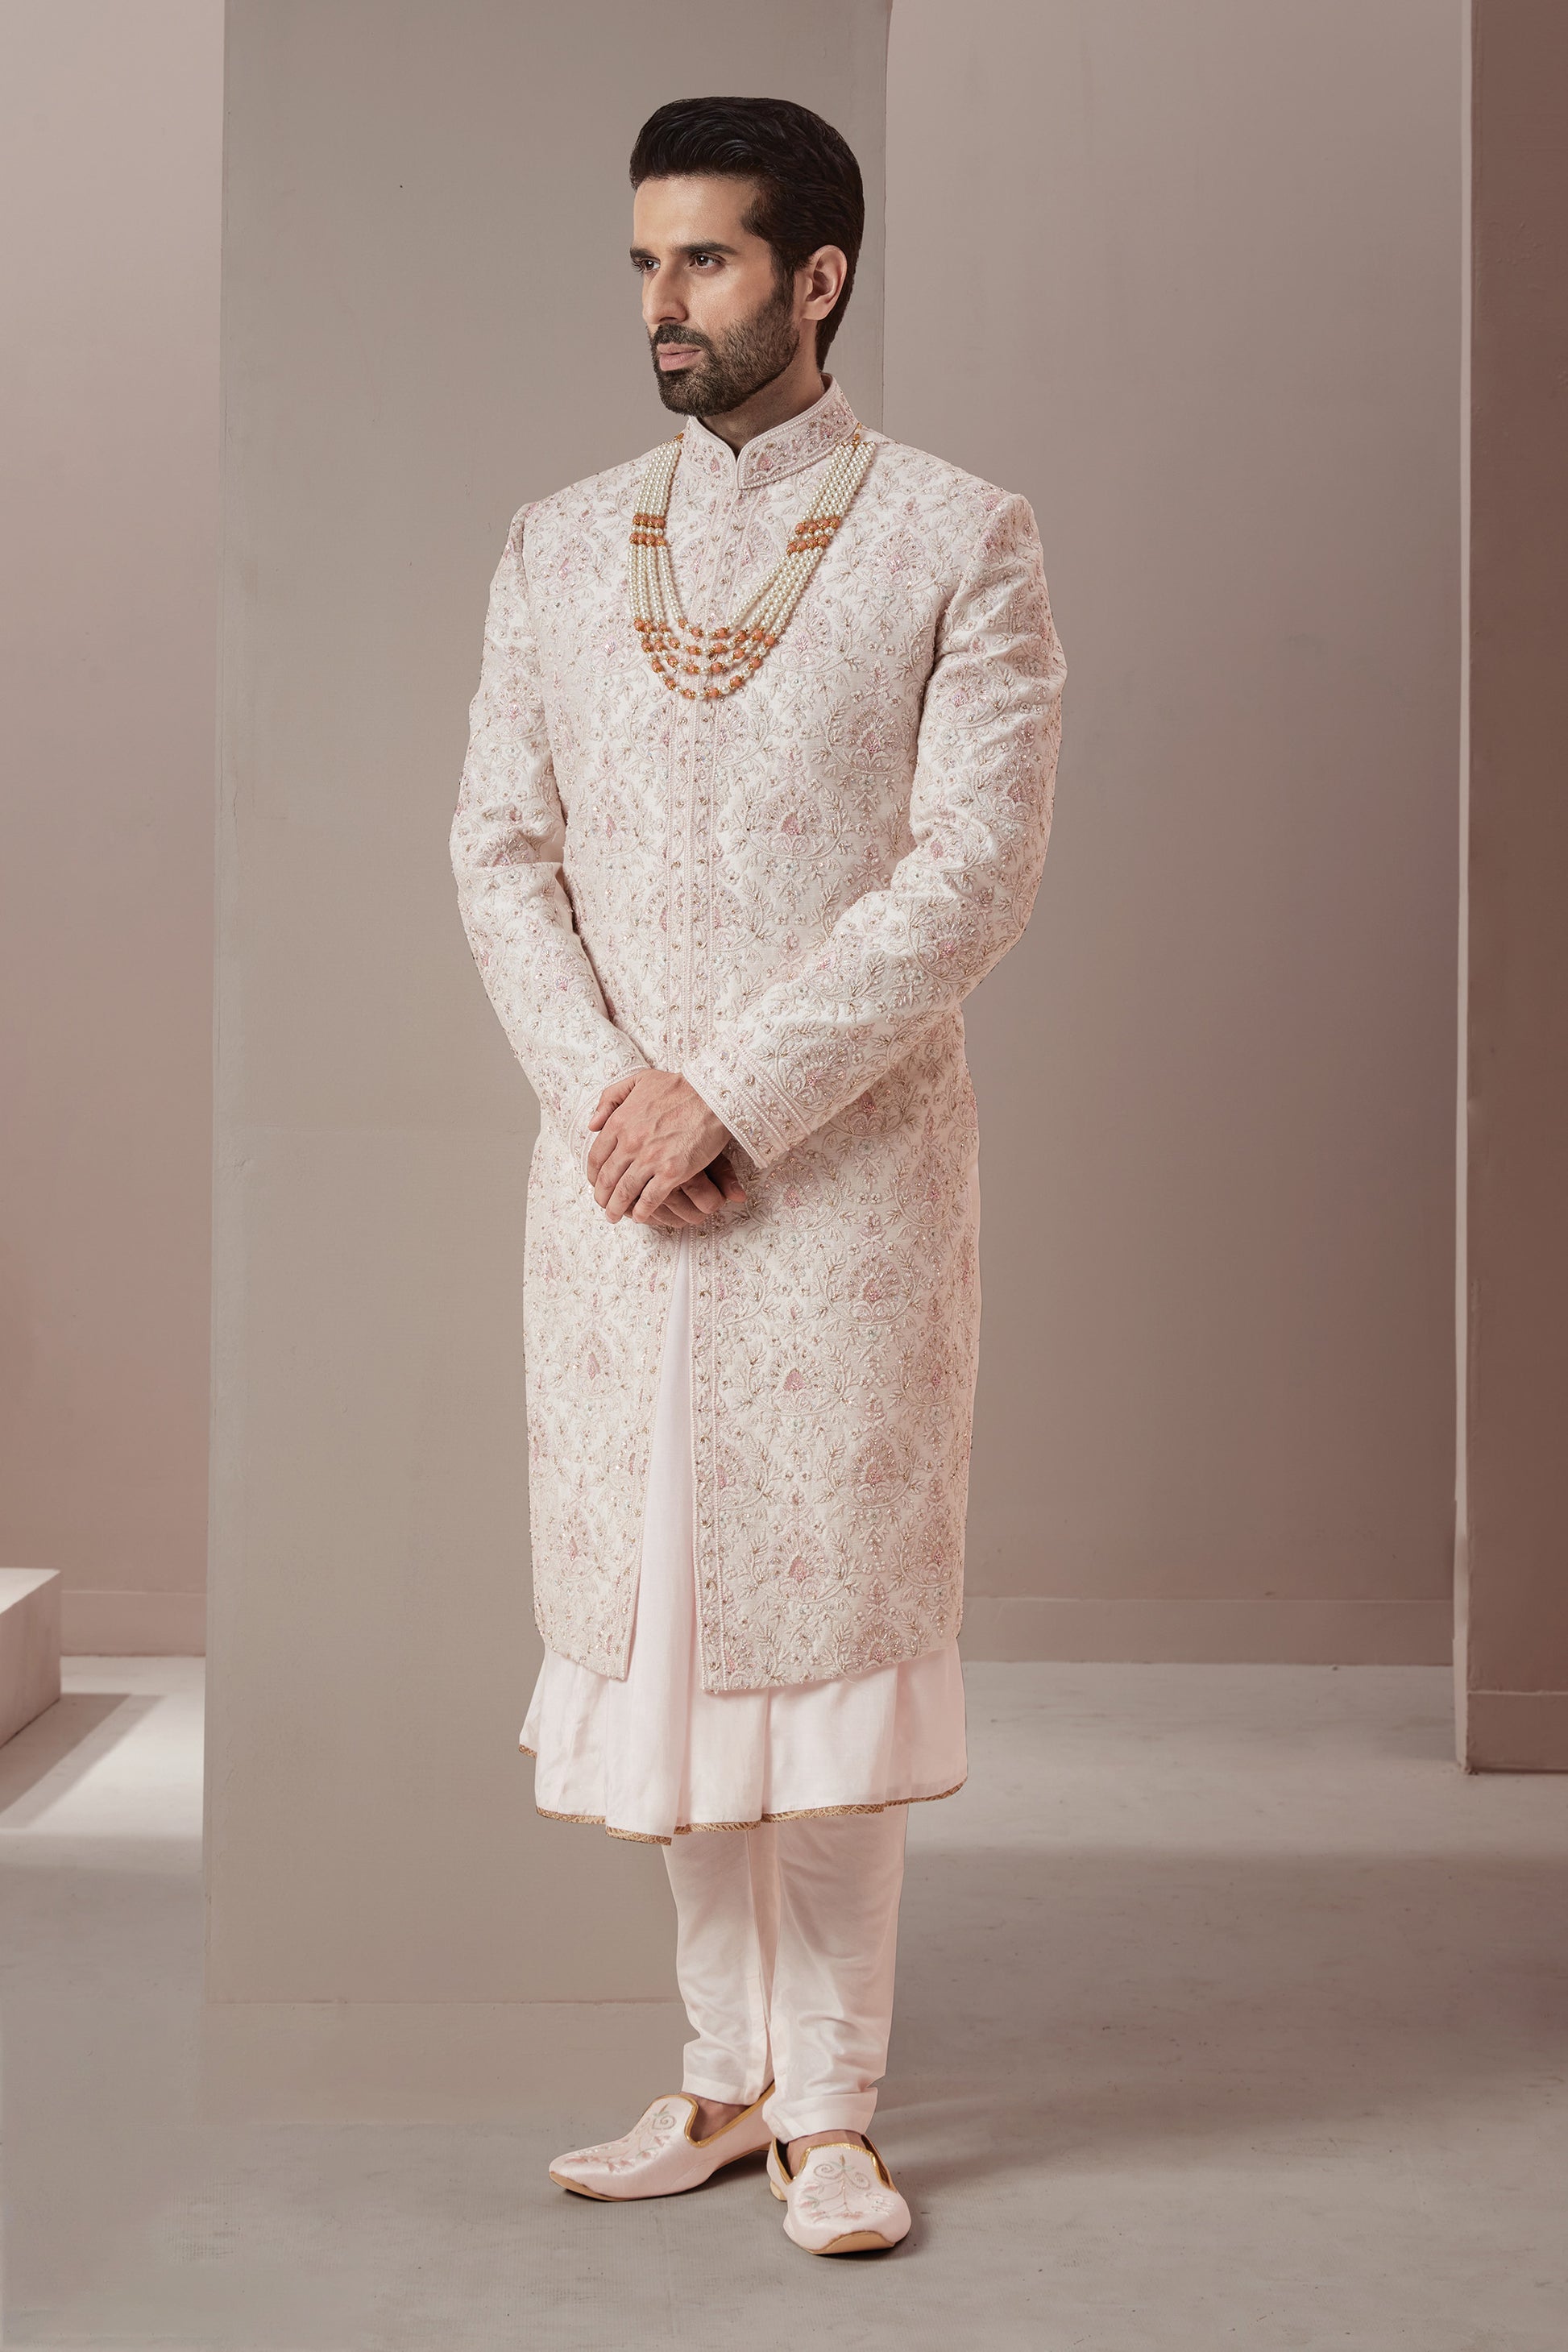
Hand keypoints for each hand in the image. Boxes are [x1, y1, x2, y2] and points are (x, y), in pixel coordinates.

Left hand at [586, 1070, 742, 1224]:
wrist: (712, 1094)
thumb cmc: (678, 1087)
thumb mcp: (637, 1080)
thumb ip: (610, 1099)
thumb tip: (592, 1124)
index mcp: (619, 1122)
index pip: (596, 1157)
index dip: (593, 1175)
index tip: (596, 1183)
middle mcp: (630, 1143)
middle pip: (607, 1178)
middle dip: (602, 1197)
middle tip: (603, 1206)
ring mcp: (651, 1159)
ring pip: (625, 1192)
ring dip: (617, 1209)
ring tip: (614, 1217)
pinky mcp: (672, 1172)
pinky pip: (650, 1199)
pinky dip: (642, 1211)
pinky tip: (640, 1216)